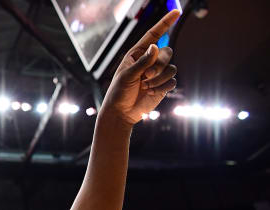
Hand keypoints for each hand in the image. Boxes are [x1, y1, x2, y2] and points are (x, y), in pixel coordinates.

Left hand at [101, 9, 180, 125]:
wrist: (122, 113)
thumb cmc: (119, 93)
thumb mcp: (127, 75)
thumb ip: (142, 62)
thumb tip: (155, 46)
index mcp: (138, 54)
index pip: (154, 35)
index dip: (165, 23)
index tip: (176, 11)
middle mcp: (150, 61)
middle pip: (167, 52)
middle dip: (158, 66)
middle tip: (145, 77)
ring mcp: (158, 73)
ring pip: (172, 68)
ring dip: (159, 79)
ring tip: (145, 87)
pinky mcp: (163, 85)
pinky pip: (172, 81)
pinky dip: (162, 88)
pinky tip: (150, 93)